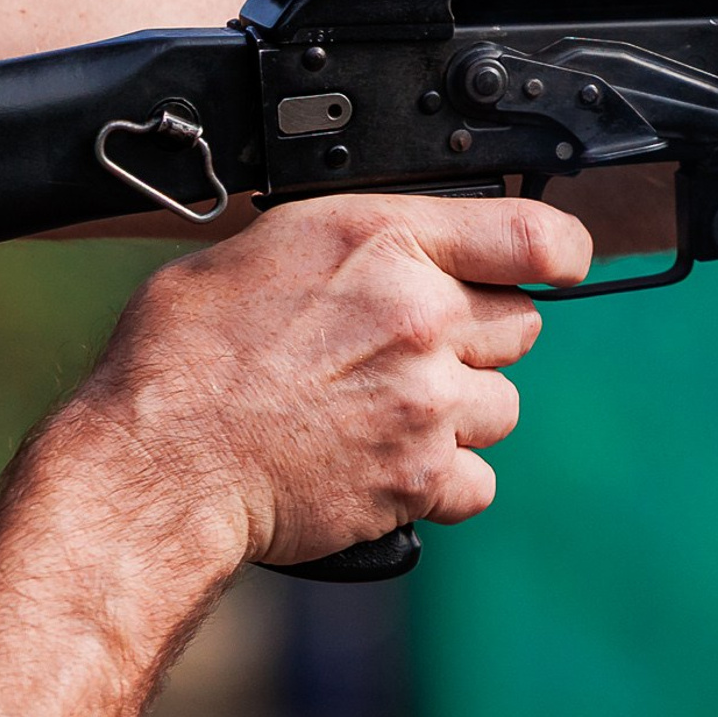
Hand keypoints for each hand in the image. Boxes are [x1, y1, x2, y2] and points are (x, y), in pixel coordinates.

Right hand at [66, 193, 591, 567]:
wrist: (159, 461)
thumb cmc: (184, 353)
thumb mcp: (264, 248)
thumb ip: (356, 247)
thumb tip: (397, 254)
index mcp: (385, 242)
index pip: (535, 235)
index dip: (558, 252)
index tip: (558, 265)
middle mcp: (422, 318)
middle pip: (521, 323)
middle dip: (476, 336)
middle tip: (408, 349)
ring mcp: (428, 403)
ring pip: (503, 406)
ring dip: (460, 410)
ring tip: (387, 411)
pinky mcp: (419, 479)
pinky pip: (479, 481)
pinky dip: (444, 481)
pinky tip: (389, 465)